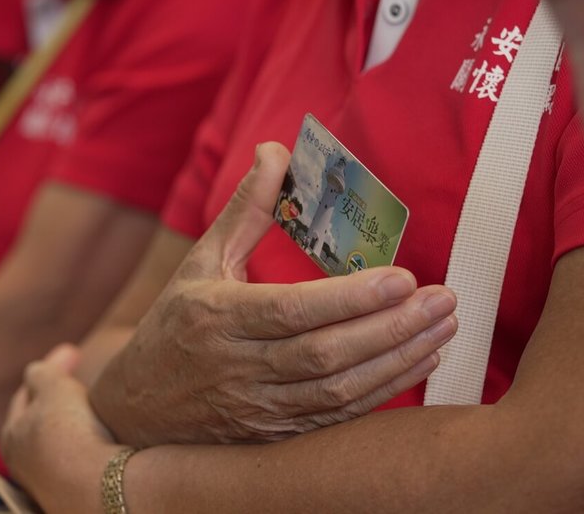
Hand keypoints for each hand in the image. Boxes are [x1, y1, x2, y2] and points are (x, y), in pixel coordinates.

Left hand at [1, 345, 120, 512]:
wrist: (100, 487)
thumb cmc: (72, 432)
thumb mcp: (54, 387)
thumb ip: (42, 372)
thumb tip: (36, 371)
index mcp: (12, 436)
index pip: (27, 393)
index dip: (50, 368)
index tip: (74, 350)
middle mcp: (25, 463)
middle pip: (40, 420)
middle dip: (57, 396)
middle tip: (80, 377)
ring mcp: (49, 482)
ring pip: (60, 441)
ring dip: (73, 420)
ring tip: (93, 406)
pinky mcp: (74, 492)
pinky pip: (79, 457)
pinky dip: (87, 440)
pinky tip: (103, 435)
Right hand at [90, 142, 457, 447]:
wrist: (139, 407)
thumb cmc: (176, 324)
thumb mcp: (201, 263)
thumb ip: (243, 210)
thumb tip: (275, 150)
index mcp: (218, 318)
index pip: (292, 310)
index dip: (350, 299)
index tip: (403, 278)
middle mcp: (238, 368)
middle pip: (325, 354)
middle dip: (391, 329)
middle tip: (442, 300)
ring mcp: (258, 408)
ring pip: (338, 391)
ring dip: (398, 361)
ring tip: (443, 328)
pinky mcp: (275, 433)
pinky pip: (337, 417)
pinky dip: (383, 393)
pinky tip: (419, 362)